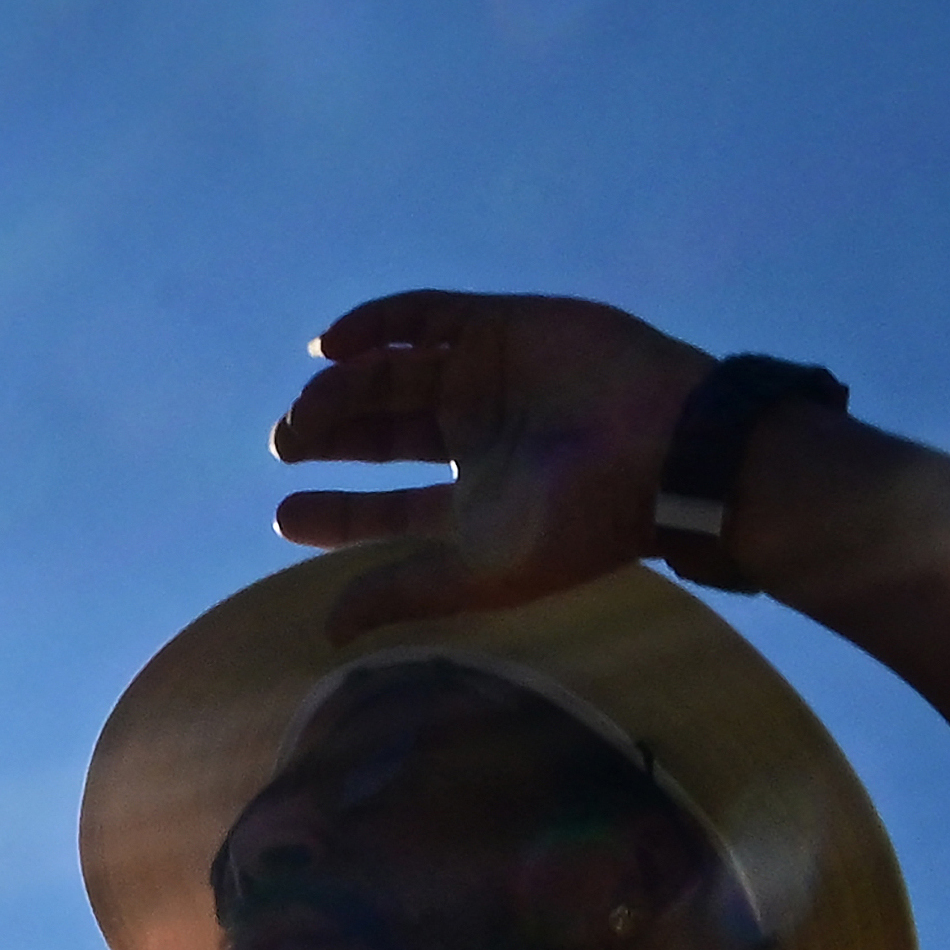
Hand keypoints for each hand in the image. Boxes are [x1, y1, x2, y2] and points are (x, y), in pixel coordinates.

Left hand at [271, 290, 711, 638]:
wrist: (663, 452)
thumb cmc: (577, 525)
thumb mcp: (477, 571)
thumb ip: (402, 594)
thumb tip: (327, 633)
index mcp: (475, 499)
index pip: (389, 507)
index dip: (335, 512)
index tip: (285, 514)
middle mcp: (477, 436)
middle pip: (381, 429)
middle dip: (328, 435)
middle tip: (286, 444)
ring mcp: (488, 377)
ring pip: (392, 373)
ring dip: (341, 388)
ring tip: (305, 411)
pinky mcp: (500, 325)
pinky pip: (422, 316)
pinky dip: (372, 325)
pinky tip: (331, 349)